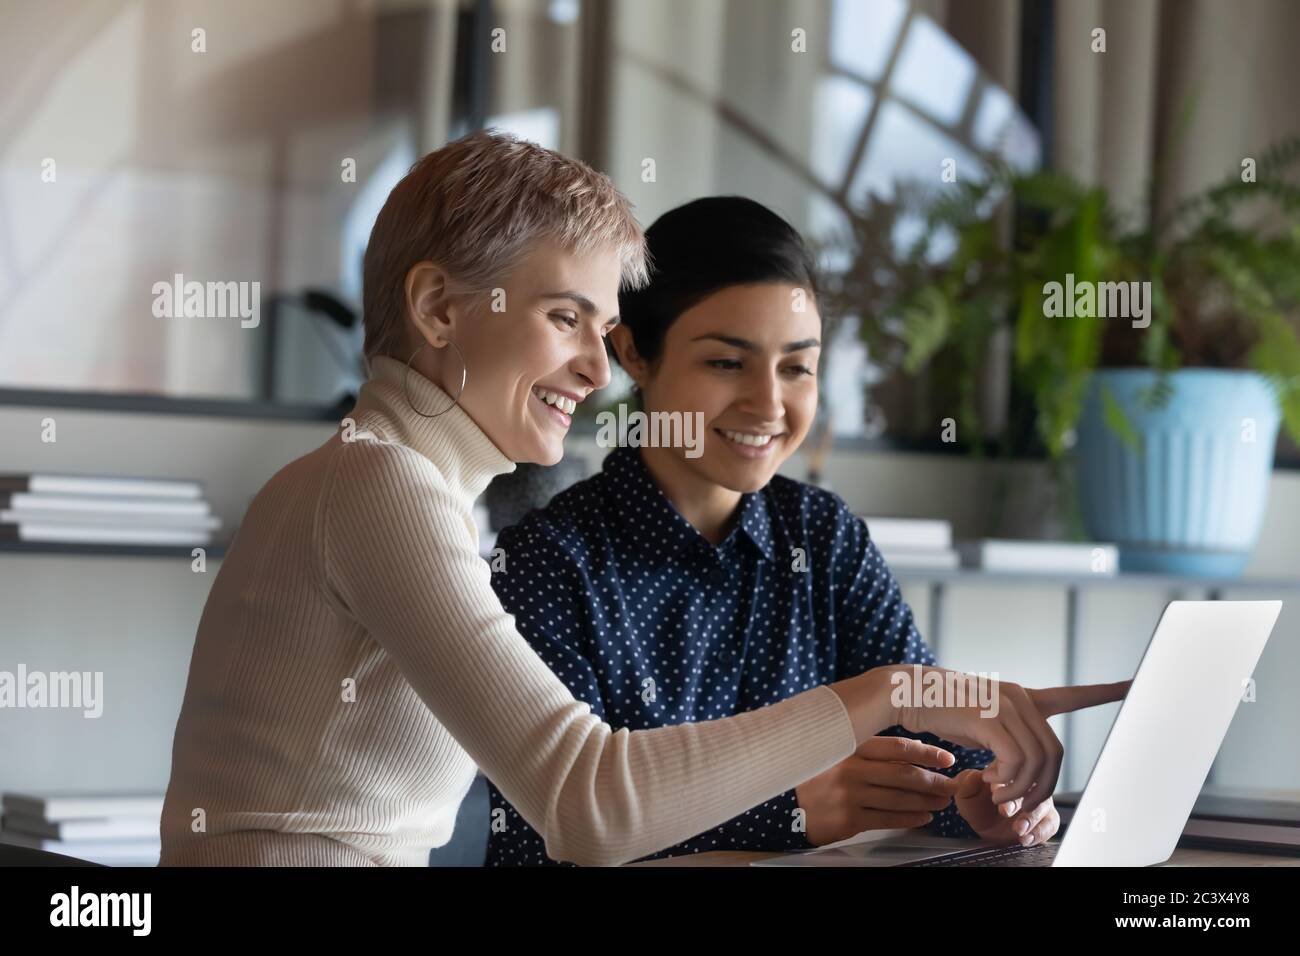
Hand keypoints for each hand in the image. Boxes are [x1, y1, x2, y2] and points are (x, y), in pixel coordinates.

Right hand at [795, 736, 959, 845]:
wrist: (784, 804)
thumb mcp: (836, 752)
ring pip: (899, 798)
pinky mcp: (849, 819)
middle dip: (933, 781)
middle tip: (952, 784)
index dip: (926, 753)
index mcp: (849, 746)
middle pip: (903, 774)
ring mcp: (849, 795)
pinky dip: (910, 819)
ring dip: (926, 801)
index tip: (947, 759)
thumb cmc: (816, 775)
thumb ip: (866, 749)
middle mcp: (850, 769)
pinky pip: (888, 819)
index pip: (896, 747)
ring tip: (942, 802)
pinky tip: (923, 817)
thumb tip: (911, 751)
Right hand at [869, 665, 1129, 812]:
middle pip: (1054, 753)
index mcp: (1022, 697)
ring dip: (1020, 790)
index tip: (1134, 685)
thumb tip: (1017, 769)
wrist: (908, 691)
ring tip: (998, 798)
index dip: (1105, 693)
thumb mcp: (980, 720)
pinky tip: (987, 782)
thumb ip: (1005, 735)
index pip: (1072, 695)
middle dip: (1042, 789)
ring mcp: (1006, 705)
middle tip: (1017, 807)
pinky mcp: (989, 717)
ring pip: (1036, 761)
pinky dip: (1005, 781)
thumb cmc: (940, 710)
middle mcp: (1020, 698)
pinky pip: (1014, 761)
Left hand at [952, 768, 1059, 845]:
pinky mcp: (1047, 818)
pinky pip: (1051, 823)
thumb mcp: (966, 795)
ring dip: (1030, 818)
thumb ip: (966, 785)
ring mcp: (1038, 800)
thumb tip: (975, 776)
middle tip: (1004, 811)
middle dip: (1016, 801)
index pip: (1010, 770)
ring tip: (1018, 828)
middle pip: (1029, 787)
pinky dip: (1040, 832)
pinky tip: (1026, 838)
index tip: (994, 793)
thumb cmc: (978, 805)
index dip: (1002, 782)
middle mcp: (1027, 784)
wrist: (987, 827)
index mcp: (1007, 771)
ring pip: (1042, 805)